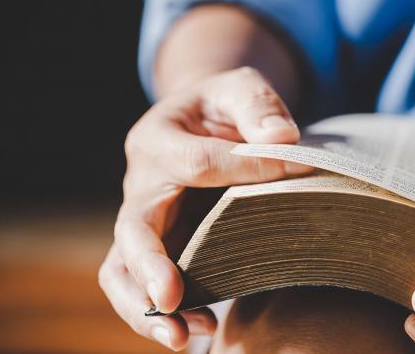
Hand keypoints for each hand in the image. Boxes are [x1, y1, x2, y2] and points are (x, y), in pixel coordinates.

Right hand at [98, 67, 311, 350]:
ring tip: (187, 336)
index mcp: (157, 139)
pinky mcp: (159, 249)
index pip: (195, 162)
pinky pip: (144, 286)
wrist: (204, 122)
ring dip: (148, 308)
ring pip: (122, 270)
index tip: (293, 172)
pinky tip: (203, 330)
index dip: (244, 170)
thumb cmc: (224, 106)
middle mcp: (141, 184)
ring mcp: (145, 222)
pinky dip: (165, 314)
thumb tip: (282, 141)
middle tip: (172, 299)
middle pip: (133, 230)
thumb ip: (257, 104)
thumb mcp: (241, 86)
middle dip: (150, 266)